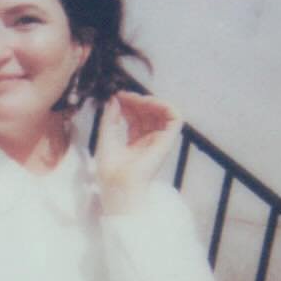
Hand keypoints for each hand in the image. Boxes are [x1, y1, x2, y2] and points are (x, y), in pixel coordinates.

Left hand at [94, 91, 181, 214]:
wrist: (118, 185)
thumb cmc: (110, 172)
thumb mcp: (105, 138)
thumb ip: (110, 118)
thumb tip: (114, 99)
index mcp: (134, 144)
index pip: (136, 117)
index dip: (128, 104)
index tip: (117, 96)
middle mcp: (148, 142)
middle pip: (148, 113)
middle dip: (136, 100)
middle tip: (123, 96)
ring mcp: (158, 142)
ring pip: (162, 113)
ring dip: (149, 101)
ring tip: (135, 99)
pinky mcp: (167, 141)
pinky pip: (175, 118)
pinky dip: (164, 106)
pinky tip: (148, 103)